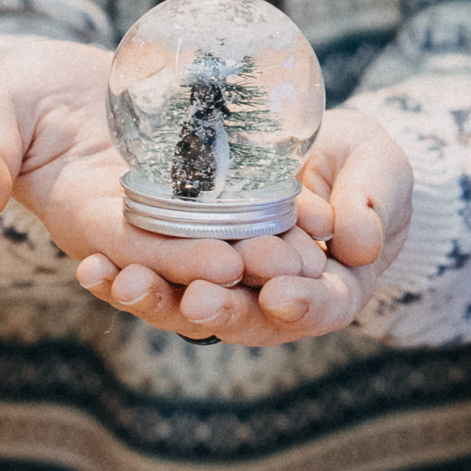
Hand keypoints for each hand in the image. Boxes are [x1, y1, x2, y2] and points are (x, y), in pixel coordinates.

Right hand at [0, 42, 330, 292]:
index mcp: (85, 219)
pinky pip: (246, 198)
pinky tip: (326, 206)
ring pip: (227, 235)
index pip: (133, 249)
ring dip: (271, 246)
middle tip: (293, 269)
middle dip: (240, 265)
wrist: (57, 75)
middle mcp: (136, 223)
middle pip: (191, 255)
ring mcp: (171, 204)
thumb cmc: (17, 93)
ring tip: (321, 247)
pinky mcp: (202, 179)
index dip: (174, 261)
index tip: (221, 267)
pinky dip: (282, 205)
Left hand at [77, 108, 412, 345]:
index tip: (282, 294)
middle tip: (194, 299)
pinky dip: (121, 276)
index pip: (321, 308)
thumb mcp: (379, 170)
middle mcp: (272, 301)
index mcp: (330, 289)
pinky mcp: (183, 266)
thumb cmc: (359, 164)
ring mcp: (224, 287)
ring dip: (155, 300)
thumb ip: (372, 201)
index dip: (302, 305)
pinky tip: (91, 267)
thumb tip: (356, 245)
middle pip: (245, 320)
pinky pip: (152, 277)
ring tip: (122, 282)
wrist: (317, 151)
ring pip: (187, 308)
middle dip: (218, 310)